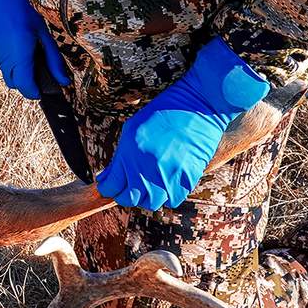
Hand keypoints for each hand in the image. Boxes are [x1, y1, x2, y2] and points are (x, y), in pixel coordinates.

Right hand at [0, 0, 69, 99]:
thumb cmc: (26, 9)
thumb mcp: (44, 34)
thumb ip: (53, 60)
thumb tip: (63, 81)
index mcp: (20, 48)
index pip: (23, 83)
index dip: (32, 91)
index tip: (38, 91)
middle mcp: (1, 49)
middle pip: (12, 78)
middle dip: (22, 76)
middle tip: (30, 61)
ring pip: (1, 66)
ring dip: (10, 60)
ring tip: (14, 39)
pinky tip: (2, 32)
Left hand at [97, 38, 270, 210]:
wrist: (200, 105)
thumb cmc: (163, 112)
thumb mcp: (132, 129)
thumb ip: (120, 156)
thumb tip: (108, 177)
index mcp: (130, 154)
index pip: (111, 186)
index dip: (107, 187)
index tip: (109, 185)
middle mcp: (147, 168)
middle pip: (130, 199)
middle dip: (125, 195)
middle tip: (127, 188)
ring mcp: (169, 175)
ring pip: (152, 202)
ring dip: (147, 197)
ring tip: (147, 186)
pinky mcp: (188, 177)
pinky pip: (174, 199)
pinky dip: (168, 195)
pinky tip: (166, 183)